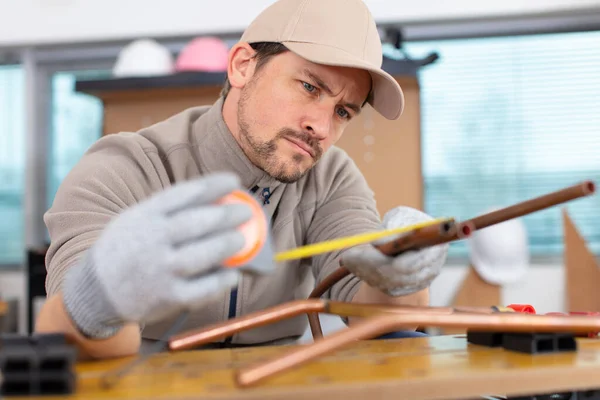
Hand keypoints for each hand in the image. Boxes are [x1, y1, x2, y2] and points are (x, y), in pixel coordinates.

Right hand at [62, 172, 269, 338]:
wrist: (95, 291)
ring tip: (241, 239)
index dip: (213, 186)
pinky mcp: (168, 298)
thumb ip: (168, 212)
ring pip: (203, 255)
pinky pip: (203, 288)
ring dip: (228, 244)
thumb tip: (216, 202)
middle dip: (227, 214)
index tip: (234, 181)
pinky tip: (233, 274)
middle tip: (246, 212)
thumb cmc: (126, 249)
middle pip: (198, 222)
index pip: (184, 195)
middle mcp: (151, 241)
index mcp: (144, 216)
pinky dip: (222, 280)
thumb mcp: (136, 220)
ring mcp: (160, 271)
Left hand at [340, 206, 448, 296]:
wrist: (407, 238)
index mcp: (435, 250)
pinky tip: (354, 265)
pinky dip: (365, 275)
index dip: (389, 260)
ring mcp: (416, 284)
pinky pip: (381, 286)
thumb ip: (393, 225)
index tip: (368, 250)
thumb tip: (377, 242)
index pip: (411, 263)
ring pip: (385, 283)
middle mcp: (428, 272)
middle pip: (395, 276)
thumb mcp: (401, 216)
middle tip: (347, 256)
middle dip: (368, 266)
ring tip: (347, 258)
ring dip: (362, 271)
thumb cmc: (406, 223)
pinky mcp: (402, 290)